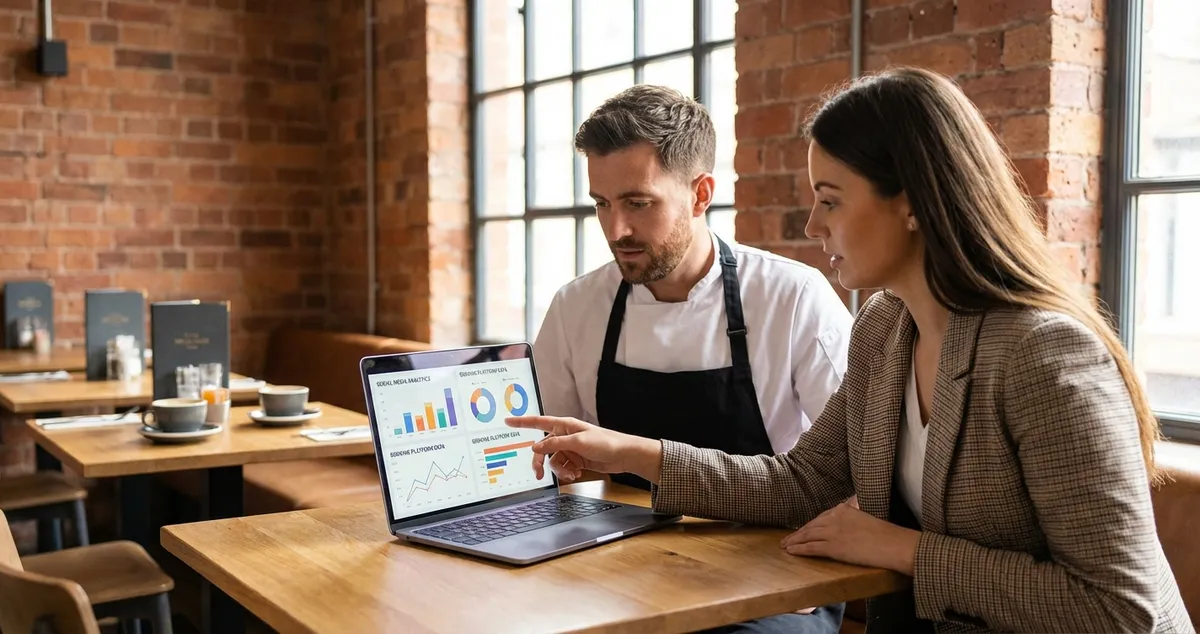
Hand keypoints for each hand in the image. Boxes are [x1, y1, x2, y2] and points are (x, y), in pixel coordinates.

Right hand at [505, 415, 661, 483]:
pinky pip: (562, 467)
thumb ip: (556, 444)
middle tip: (538, 474)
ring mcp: (570, 449)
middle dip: (541, 462)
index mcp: (564, 425)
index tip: (507, 421)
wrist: (624, 455)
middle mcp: (565, 436)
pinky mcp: (576, 460)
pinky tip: (575, 475)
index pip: (539, 422)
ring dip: (559, 470)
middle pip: (543, 448)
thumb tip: (535, 447)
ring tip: (570, 475)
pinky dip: (566, 473)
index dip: (522, 422)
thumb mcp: (579, 442)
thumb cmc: (606, 442)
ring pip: (553, 461)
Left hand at [780, 503, 920, 575]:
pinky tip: (791, 551)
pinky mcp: (833, 546)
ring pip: (807, 535)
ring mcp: (832, 532)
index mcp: (843, 508)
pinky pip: (811, 547)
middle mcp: (835, 517)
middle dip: (798, 532)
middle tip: (787, 538)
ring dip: (794, 541)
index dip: (810, 525)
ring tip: (785, 545)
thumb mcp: (867, 517)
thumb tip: (852, 517)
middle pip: (811, 525)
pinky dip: (799, 549)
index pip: (821, 517)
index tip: (802, 529)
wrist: (891, 544)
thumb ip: (855, 516)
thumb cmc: (886, 534)